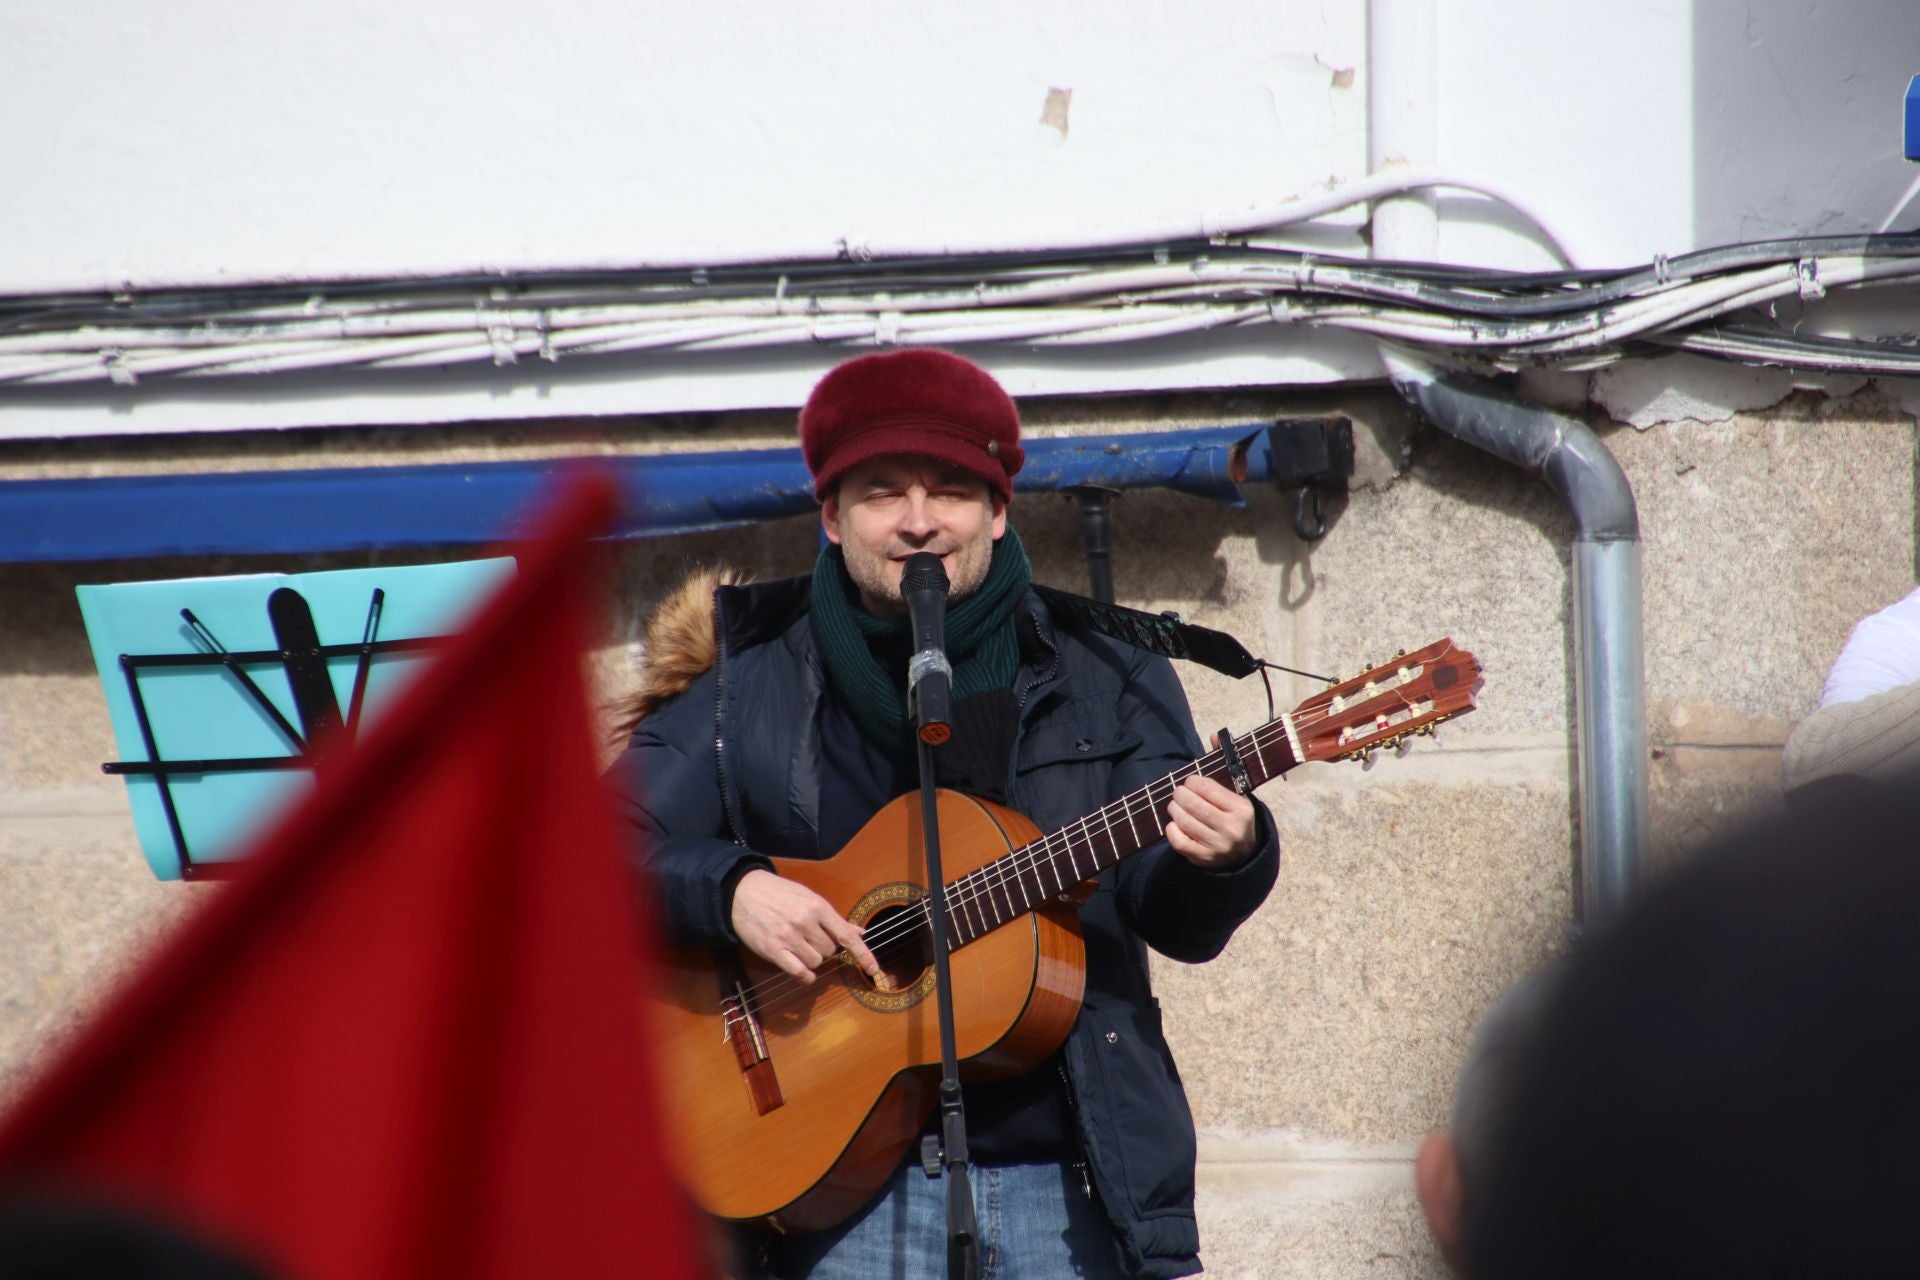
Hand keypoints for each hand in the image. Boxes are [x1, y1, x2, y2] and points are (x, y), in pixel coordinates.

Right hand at [729, 869, 880, 983]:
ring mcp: (789, 937)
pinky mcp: (773, 950)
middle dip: (824, 949)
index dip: (863, 954)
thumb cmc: (779, 893)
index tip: (874, 969)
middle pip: (829, 951)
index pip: (846, 935)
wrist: (743, 891)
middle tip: (809, 938)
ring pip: (816, 962)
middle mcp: (805, 922)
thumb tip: (860, 932)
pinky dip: (805, 976)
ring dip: (811, 959)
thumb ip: (834, 919)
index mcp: (818, 906)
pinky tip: (802, 971)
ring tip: (798, 945)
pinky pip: (799, 972)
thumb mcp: (808, 898)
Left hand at [1164, 774, 1256, 869]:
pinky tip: (1174, 824)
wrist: (1243, 853)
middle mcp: (1230, 829)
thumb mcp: (1236, 802)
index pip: (1207, 788)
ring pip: (1184, 822)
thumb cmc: (1234, 820)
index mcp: (1241, 810)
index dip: (1193, 782)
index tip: (1190, 782)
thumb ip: (1216, 790)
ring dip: (1174, 809)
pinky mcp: (1203, 858)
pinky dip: (1172, 830)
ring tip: (1175, 806)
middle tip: (1179, 793)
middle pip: (1193, 805)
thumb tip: (1190, 782)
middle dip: (1180, 794)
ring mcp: (1217, 845)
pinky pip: (1179, 842)